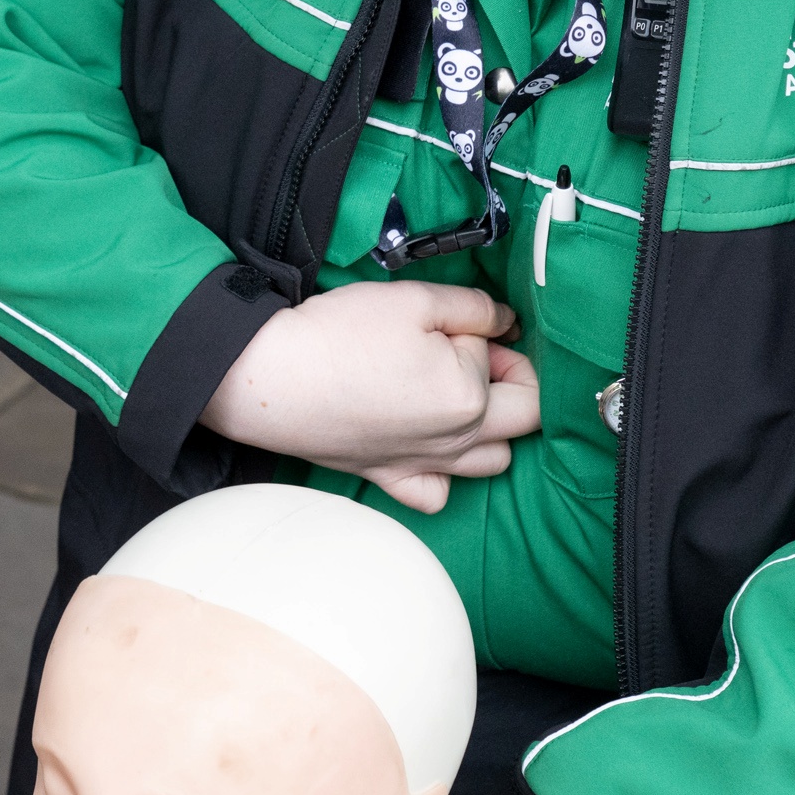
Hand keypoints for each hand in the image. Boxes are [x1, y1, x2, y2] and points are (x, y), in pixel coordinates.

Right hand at [200, 280, 538, 510]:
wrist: (271, 377)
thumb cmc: (340, 335)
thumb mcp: (415, 300)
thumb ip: (475, 309)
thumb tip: (506, 323)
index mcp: (470, 397)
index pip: (510, 363)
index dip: (494, 335)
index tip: (464, 324)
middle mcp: (456, 442)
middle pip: (523, 417)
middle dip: (512, 378)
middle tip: (470, 350)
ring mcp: (423, 465)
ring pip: (493, 461)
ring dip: (493, 428)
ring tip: (457, 393)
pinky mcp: (388, 478)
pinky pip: (436, 494)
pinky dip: (444, 475)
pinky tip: (429, 446)